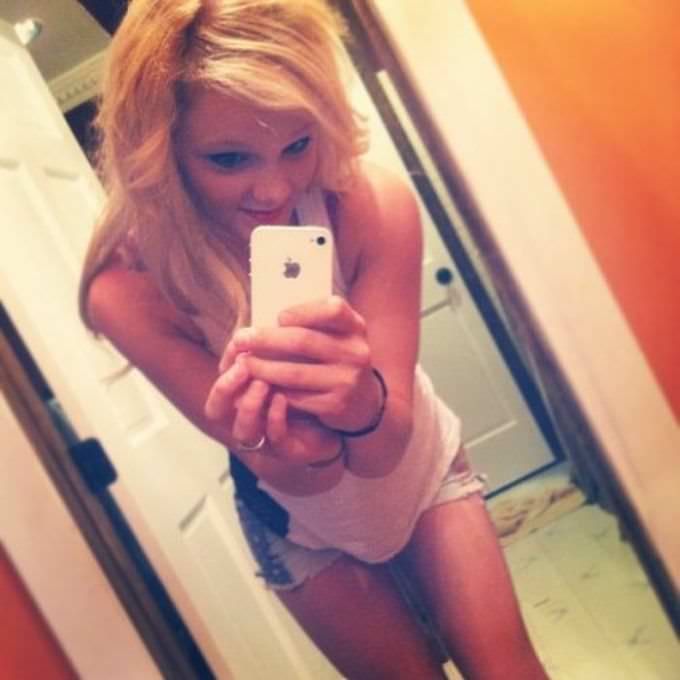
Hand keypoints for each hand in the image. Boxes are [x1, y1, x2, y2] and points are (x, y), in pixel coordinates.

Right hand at [205, 352, 342, 466]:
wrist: (336, 423)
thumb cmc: (306, 391)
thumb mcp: (286, 367)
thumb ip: (272, 353)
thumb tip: (267, 321)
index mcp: (240, 401)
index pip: (217, 389)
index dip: (222, 368)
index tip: (237, 346)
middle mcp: (246, 421)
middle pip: (216, 411)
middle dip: (225, 388)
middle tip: (243, 365)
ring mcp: (265, 439)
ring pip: (243, 430)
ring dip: (249, 405)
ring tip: (262, 383)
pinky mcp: (288, 449)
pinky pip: (275, 439)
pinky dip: (275, 418)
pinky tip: (282, 398)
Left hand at [228, 296, 382, 432]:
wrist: (363, 400)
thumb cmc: (337, 358)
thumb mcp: (337, 335)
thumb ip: (313, 323)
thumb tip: (266, 317)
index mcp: (355, 327)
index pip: (333, 309)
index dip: (303, 311)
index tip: (279, 317)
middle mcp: (356, 352)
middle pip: (304, 341)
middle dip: (266, 339)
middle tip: (241, 338)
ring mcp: (347, 380)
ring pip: (294, 372)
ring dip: (262, 367)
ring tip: (243, 362)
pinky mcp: (335, 404)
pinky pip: (296, 396)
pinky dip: (273, 389)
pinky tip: (258, 384)